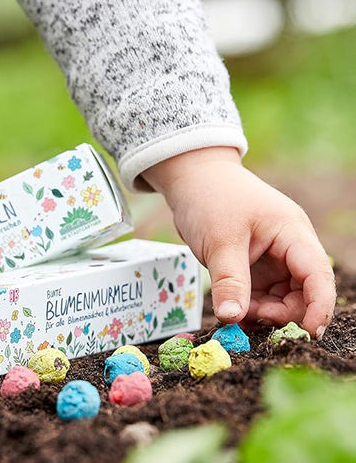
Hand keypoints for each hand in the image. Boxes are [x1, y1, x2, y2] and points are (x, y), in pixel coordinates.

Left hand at [142, 146, 334, 337]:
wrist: (190, 174)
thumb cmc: (209, 197)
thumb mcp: (219, 240)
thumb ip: (229, 281)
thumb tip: (232, 319)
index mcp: (292, 233)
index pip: (317, 275)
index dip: (318, 307)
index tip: (308, 334)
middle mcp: (290, 247)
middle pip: (303, 293)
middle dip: (282, 312)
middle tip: (250, 317)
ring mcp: (274, 258)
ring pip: (283, 298)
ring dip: (264, 311)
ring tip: (236, 309)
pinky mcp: (257, 265)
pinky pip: (263, 294)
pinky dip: (251, 304)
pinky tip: (234, 308)